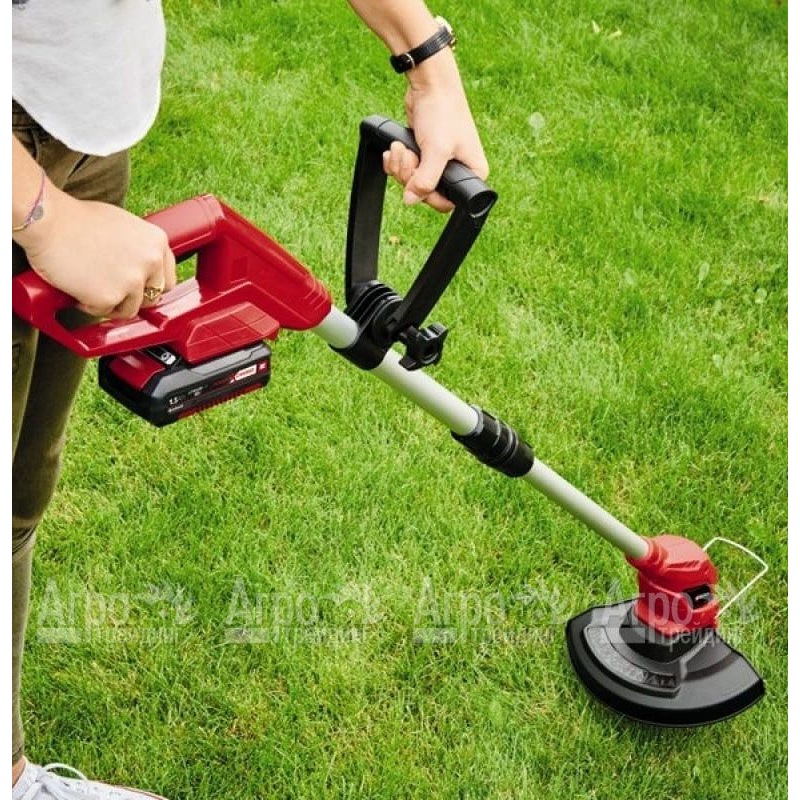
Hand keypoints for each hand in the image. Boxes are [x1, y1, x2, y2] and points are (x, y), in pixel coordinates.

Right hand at [14, 183, 176, 318]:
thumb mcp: (124, 226)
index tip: (139, 289)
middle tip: (113, 291)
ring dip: (111, 303)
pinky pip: (104, 311)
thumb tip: (142, 268)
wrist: (49, 221)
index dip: (151, 286)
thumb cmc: (78, 219)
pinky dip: (90, 305)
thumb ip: (139, 248)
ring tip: (91, 286)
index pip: (168, 279)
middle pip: (152, 297)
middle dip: (133, 298)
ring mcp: (132, 281)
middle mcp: (151, 262)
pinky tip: (79, 289)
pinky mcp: (110, 297)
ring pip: (129, 309)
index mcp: (157, 242)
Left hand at [382, 51, 488, 212]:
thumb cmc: (443, 112)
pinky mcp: (423, 154)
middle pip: (426, 193)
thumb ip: (425, 180)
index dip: (427, 195)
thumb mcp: (436, 151)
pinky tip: (395, 148)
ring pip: (412, 182)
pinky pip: (405, 170)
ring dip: (400, 166)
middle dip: (409, 175)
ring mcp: (438, 163)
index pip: (446, 202)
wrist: (430, 85)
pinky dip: (396, 161)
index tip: (418, 178)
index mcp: (471, 173)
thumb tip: (411, 200)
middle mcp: (457, 171)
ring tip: (399, 148)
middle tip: (407, 156)